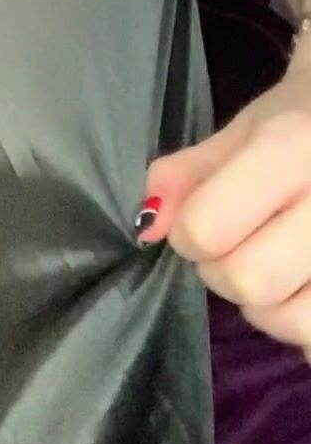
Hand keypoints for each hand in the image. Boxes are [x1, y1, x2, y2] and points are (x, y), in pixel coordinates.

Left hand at [139, 46, 310, 358]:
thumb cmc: (308, 117)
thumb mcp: (247, 130)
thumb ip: (188, 177)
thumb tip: (147, 228)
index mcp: (293, 148)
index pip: (206, 229)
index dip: (190, 234)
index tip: (206, 219)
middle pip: (249, 281)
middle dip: (227, 272)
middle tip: (246, 244)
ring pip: (295, 320)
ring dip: (272, 308)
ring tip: (282, 270)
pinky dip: (305, 326)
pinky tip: (305, 289)